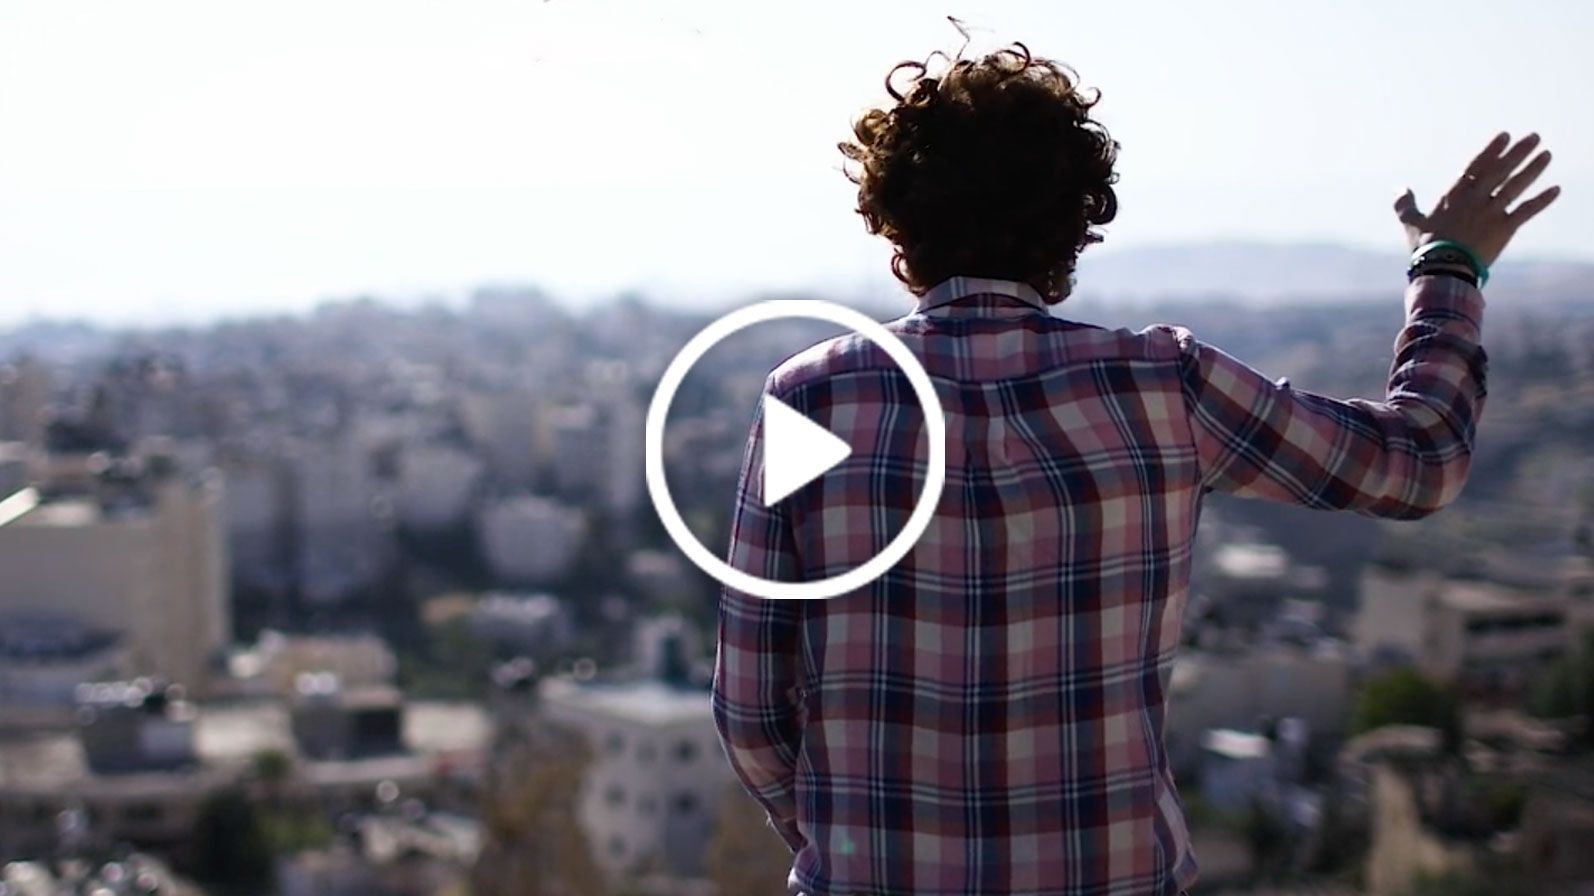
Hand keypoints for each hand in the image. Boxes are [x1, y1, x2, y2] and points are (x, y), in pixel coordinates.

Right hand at [1394, 132, 1560, 268]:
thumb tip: (1400, 188)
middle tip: (1535, 136)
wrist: (1443, 268)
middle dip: (1518, 152)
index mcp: (1455, 196)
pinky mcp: (1504, 228)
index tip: (1506, 136)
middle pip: (1501, 170)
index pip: (1477, 166)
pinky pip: (1526, 211)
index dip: (1492, 150)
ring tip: (1547, 154)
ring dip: (1533, 169)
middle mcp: (1476, 199)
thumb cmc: (1425, 248)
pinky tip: (1556, 189)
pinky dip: (1541, 200)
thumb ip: (1405, 205)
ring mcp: (1492, 212)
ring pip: (1516, 186)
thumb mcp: (1411, 223)